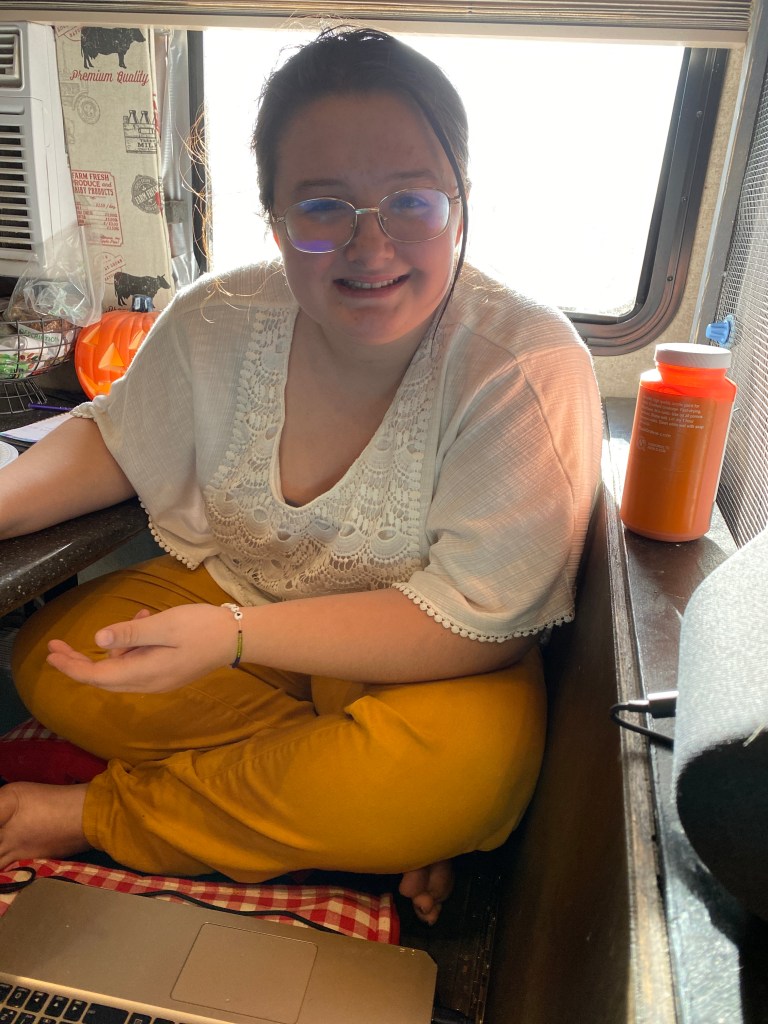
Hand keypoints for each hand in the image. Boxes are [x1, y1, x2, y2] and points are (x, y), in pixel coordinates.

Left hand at [46, 604, 234, 692]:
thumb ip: (131, 633)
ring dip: (117, 647)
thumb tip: (98, 641)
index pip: (98, 676)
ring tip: (141, 615)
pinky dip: (133, 646)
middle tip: (57, 647)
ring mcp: (159, 680)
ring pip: (122, 669)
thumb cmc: (202, 628)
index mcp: (144, 673)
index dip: (72, 667)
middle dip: (79, 663)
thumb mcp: (164, 625)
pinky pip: (138, 663)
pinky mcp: (167, 673)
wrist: (239, 637)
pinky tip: (149, 622)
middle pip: (104, 678)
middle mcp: (148, 683)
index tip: (51, 654)